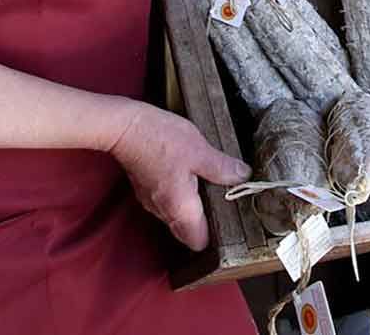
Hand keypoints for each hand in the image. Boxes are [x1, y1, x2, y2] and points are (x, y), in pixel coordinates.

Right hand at [107, 101, 250, 249]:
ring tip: (210, 186)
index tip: (230, 222)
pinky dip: (180, 195)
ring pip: (177, 216)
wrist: (125, 126)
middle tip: (224, 201)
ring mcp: (151, 201)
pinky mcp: (145, 188)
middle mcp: (163, 211)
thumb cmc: (161, 139)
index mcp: (180, 208)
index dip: (215, 237)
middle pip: (188, 231)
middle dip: (206, 221)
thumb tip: (243, 176)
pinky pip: (167, 202)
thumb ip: (223, 168)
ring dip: (192, 207)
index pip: (198, 242)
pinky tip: (189, 175)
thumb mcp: (200, 151)